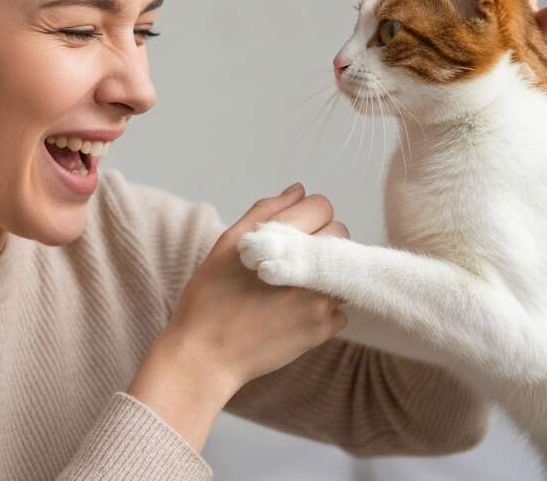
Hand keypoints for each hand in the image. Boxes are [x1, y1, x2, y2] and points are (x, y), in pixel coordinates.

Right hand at [125, 184, 346, 451]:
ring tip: (291, 286)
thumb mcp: (227, 245)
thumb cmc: (209, 299)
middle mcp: (306, 268)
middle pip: (340, 235)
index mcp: (281, 241)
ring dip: (324, 272)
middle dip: (320, 239)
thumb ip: (265, 212)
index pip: (323, 207)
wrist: (205, 357)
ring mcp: (319, 301)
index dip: (308, 214)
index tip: (292, 230)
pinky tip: (293, 312)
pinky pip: (339, 307)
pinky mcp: (322, 329)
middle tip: (291, 257)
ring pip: (341, 271)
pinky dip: (322, 306)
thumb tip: (298, 190)